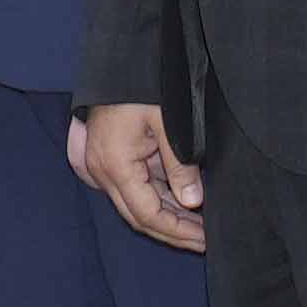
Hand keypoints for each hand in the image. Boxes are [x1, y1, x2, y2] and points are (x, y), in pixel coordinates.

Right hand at [75, 99, 207, 251]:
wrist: (115, 64)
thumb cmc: (139, 88)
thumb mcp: (167, 123)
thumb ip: (180, 165)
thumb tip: (193, 201)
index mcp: (115, 165)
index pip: (148, 214)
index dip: (177, 230)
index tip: (205, 239)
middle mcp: (102, 172)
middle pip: (138, 217)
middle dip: (172, 233)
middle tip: (205, 242)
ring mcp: (101, 167)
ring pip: (135, 207)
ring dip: (166, 219)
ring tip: (199, 229)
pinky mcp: (107, 160)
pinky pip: (133, 191)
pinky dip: (157, 202)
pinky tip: (181, 207)